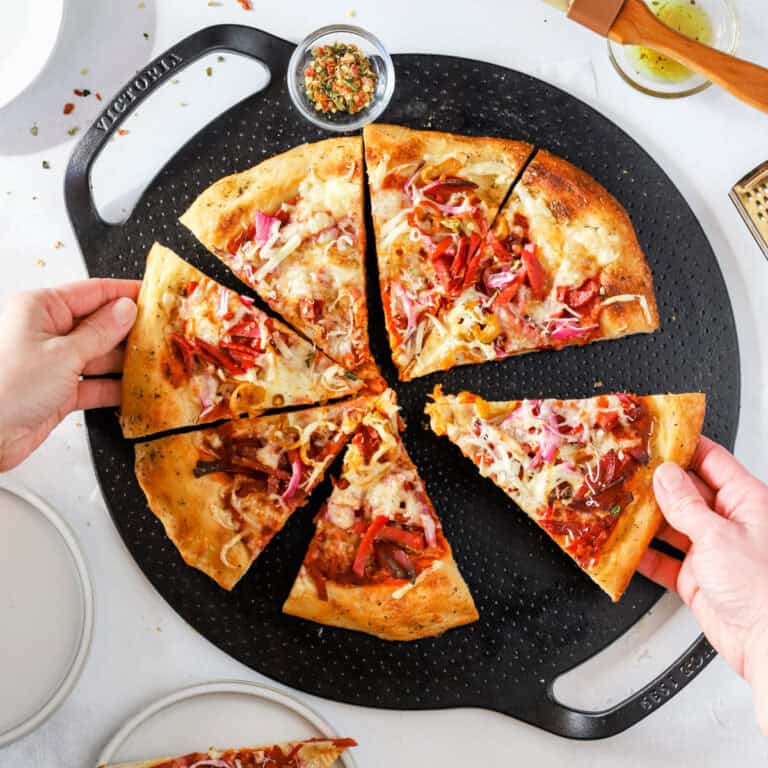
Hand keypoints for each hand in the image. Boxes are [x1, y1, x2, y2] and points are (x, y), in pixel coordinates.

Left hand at [0, 279, 139, 471]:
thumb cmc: (4, 387)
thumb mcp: (62, 354)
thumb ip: (101, 332)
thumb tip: (126, 310)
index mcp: (41, 309)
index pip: (93, 292)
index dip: (126, 293)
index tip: (156, 296)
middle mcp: (46, 333)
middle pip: (100, 325)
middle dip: (131, 331)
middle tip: (165, 334)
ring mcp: (52, 363)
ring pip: (100, 356)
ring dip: (126, 363)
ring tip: (156, 362)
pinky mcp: (57, 392)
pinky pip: (94, 384)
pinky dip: (114, 388)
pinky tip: (135, 389)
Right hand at [638, 437, 767, 733]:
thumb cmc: (764, 591)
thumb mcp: (719, 536)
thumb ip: (686, 505)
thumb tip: (665, 476)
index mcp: (746, 502)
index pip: (711, 461)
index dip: (683, 446)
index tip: (654, 436)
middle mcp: (729, 523)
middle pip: (685, 492)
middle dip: (655, 483)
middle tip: (625, 471)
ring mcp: (712, 551)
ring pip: (670, 525)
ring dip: (644, 519)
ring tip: (618, 504)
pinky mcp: (697, 579)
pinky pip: (663, 560)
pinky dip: (642, 555)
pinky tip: (624, 547)